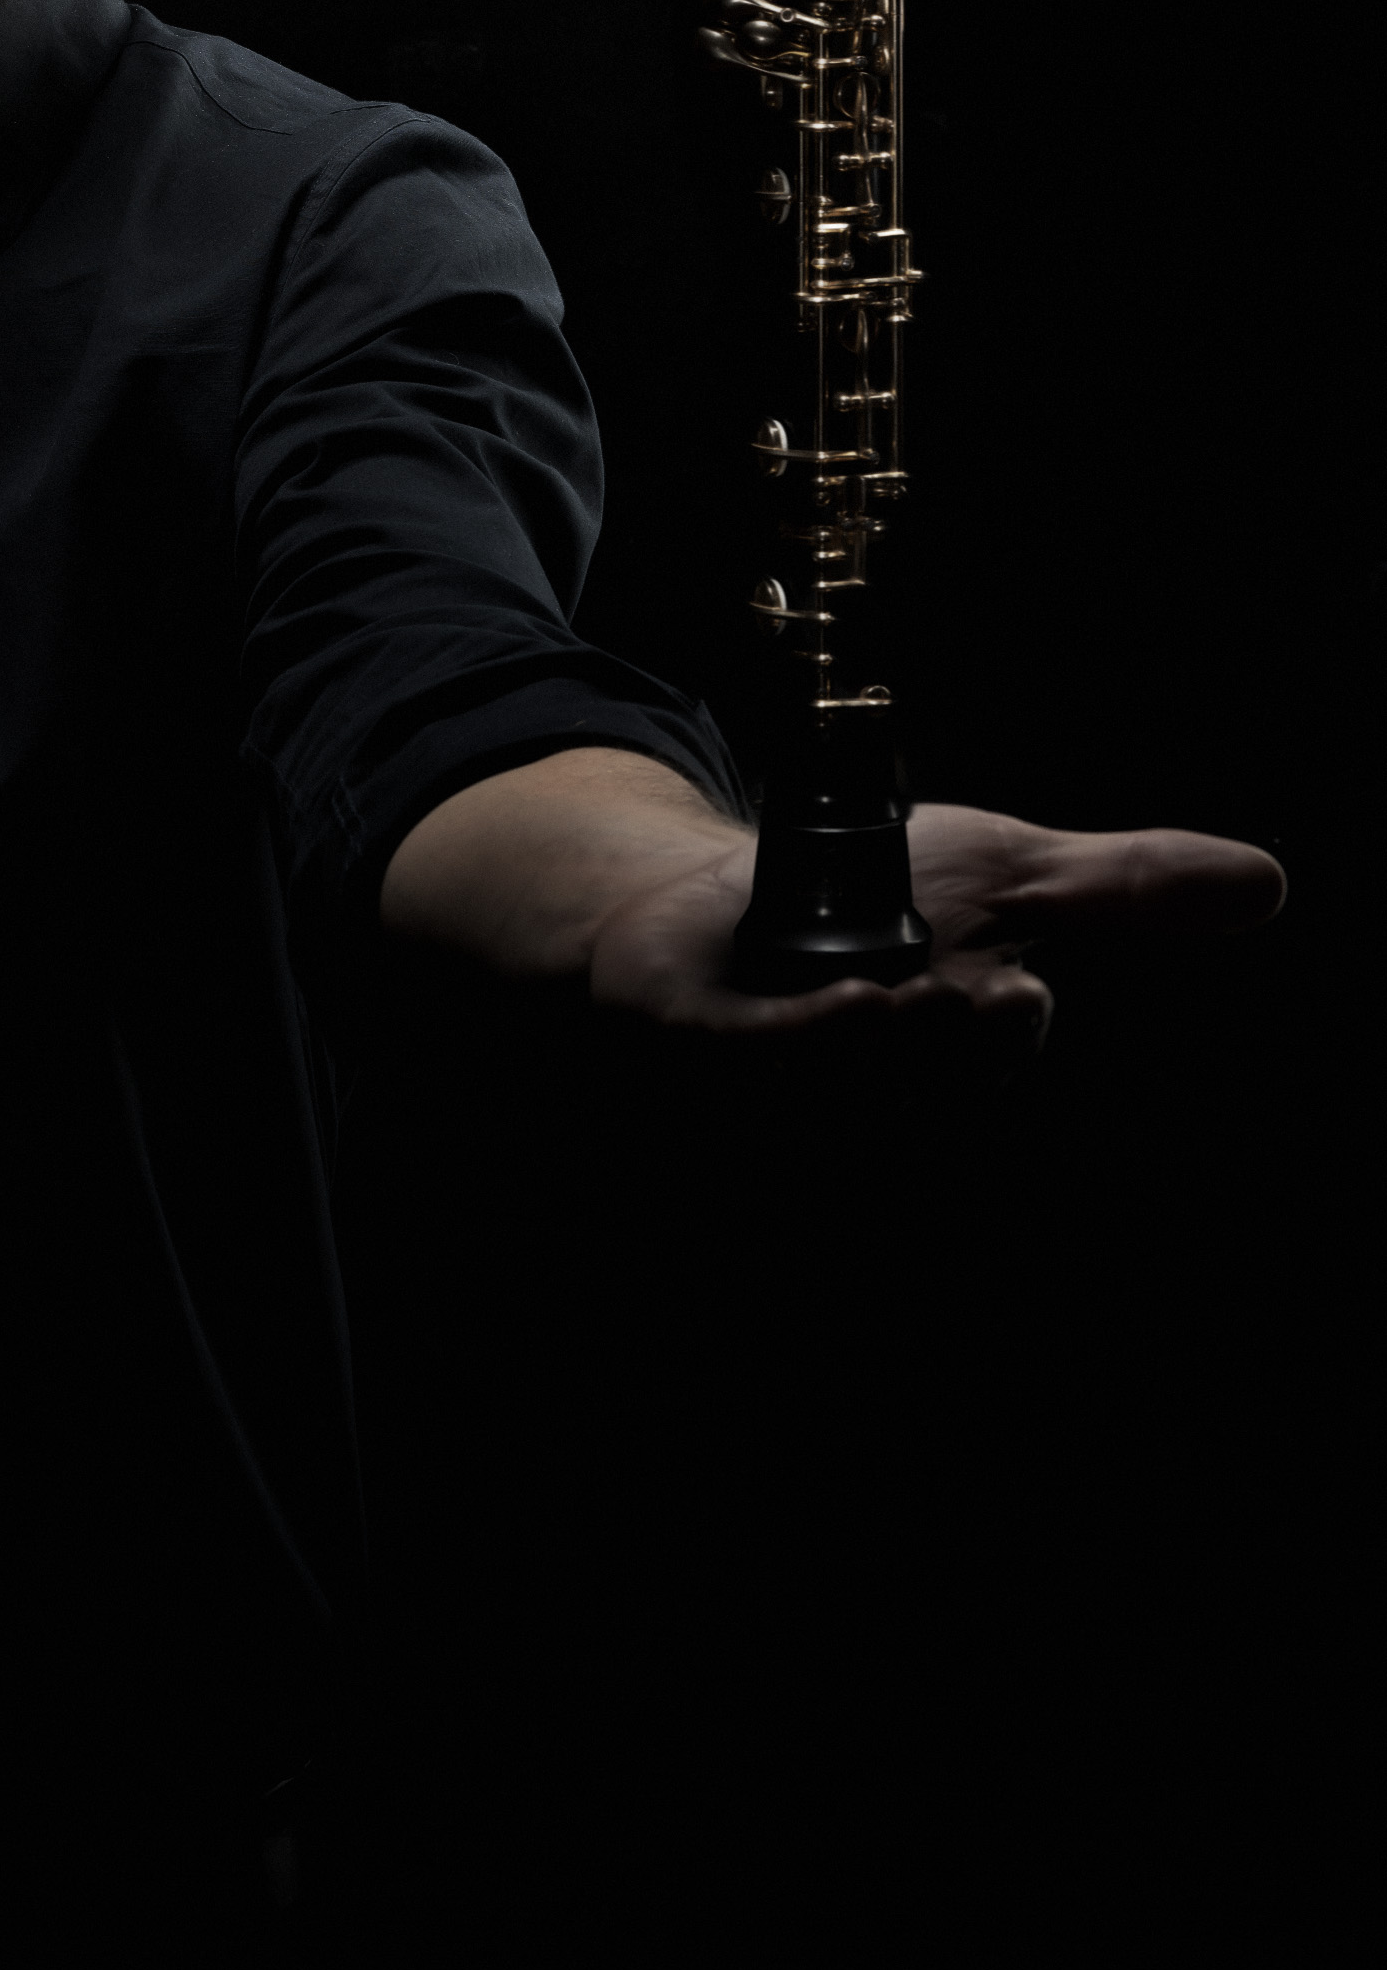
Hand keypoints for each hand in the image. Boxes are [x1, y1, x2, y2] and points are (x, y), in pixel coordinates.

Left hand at [586, 803, 1284, 1052]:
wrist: (714, 894)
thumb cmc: (881, 896)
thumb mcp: (1008, 877)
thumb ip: (1123, 888)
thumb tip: (1266, 882)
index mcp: (951, 1060)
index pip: (988, 1060)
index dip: (1001, 1035)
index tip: (1018, 995)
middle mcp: (874, 1092)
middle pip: (922, 1090)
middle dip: (947, 1045)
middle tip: (972, 996)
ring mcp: (781, 1081)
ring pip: (838, 1088)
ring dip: (870, 1051)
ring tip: (890, 1004)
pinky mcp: (702, 1047)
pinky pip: (753, 1060)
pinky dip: (797, 1040)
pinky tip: (836, 1007)